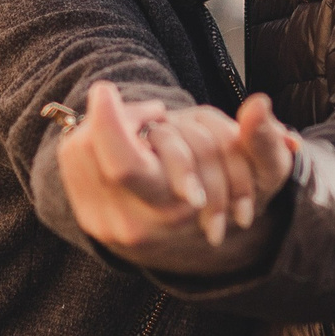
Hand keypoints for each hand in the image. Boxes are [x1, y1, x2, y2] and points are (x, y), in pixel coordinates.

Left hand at [57, 83, 298, 270]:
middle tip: (146, 110)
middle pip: (91, 152)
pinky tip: (122, 142)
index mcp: (173, 213)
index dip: (109, 122)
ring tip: (143, 130)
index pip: (124, 166)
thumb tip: (259, 105)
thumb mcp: (261, 176)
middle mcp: (130, 224)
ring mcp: (103, 223)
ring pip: (78, 152)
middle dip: (109, 118)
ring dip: (102, 127)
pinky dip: (90, 140)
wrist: (201, 246)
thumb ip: (262, 141)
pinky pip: (72, 162)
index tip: (105, 89)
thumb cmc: (233, 202)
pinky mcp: (86, 215)